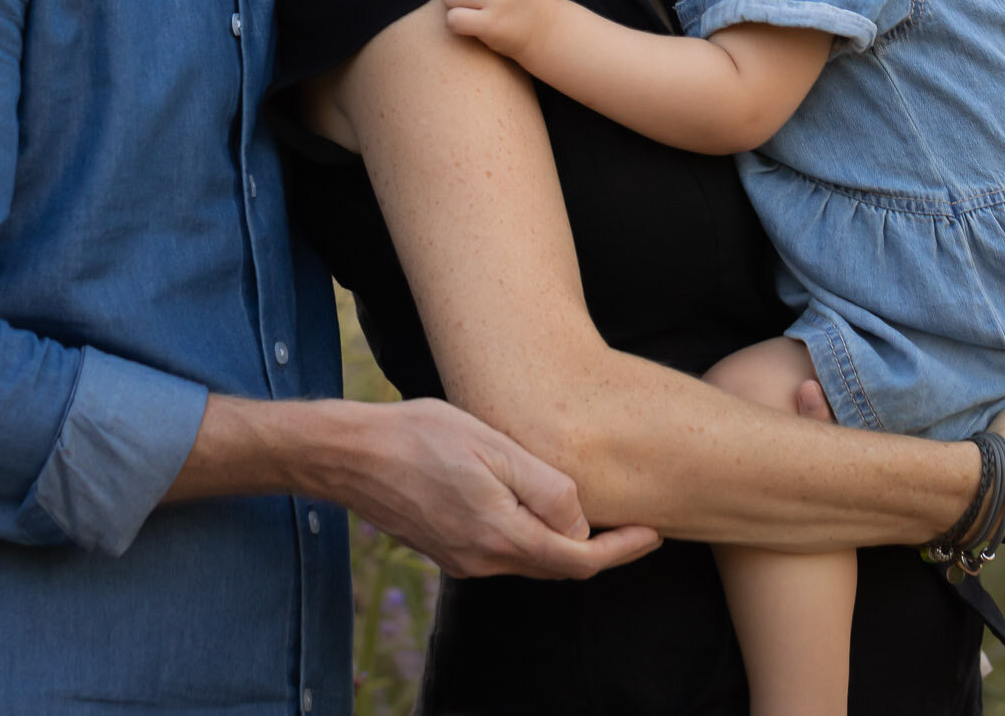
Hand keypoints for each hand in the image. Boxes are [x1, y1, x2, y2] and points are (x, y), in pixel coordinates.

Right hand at [334, 398, 663, 580]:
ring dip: (563, 543)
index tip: (653, 533)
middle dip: (599, 549)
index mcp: (502, 536)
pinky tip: (534, 507)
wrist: (351, 454)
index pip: (580, 560)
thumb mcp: (495, 448)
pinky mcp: (445, 550)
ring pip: (529, 560)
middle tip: (633, 522)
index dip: (623, 551)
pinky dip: (531, 538)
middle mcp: (483, 560)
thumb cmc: (421, 437)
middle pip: (558, 566)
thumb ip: (546, 489)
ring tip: (589, 512)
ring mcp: (461, 559)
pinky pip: (502, 552)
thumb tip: (579, 524)